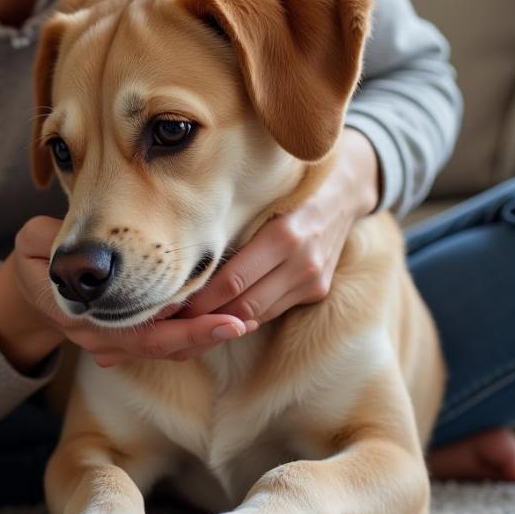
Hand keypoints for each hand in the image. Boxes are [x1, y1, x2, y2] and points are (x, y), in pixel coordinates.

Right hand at [0, 216, 247, 370]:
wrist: (27, 291)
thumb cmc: (36, 260)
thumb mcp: (33, 242)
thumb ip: (55, 242)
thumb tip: (85, 248)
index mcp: (81, 316)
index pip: (138, 331)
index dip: (180, 328)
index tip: (217, 318)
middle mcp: (99, 338)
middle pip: (159, 347)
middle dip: (202, 337)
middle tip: (240, 323)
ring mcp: (112, 346)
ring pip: (165, 350)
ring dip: (202, 338)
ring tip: (242, 322)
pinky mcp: (124, 343)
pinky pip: (162, 346)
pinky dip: (192, 336)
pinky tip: (221, 321)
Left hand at [178, 129, 379, 326]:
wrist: (344, 192)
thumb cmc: (288, 190)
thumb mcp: (260, 201)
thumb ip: (231, 230)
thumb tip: (185, 262)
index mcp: (284, 236)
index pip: (232, 282)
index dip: (199, 301)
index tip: (169, 306)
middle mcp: (303, 263)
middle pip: (243, 305)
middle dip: (206, 318)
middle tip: (173, 322)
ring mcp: (313, 281)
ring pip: (257, 314)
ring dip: (222, 322)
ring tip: (190, 323)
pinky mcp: (318, 291)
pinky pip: (273, 310)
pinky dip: (246, 315)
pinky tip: (220, 315)